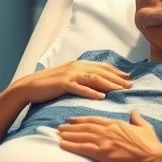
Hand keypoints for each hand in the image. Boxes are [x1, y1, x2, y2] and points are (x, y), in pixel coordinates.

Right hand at [14, 60, 133, 103]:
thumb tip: (96, 83)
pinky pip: (80, 88)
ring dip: (110, 84)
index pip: (102, 66)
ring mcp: (70, 74)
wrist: (29, 86)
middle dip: (118, 78)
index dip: (116, 71)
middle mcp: (76, 66)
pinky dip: (91, 92)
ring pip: (94, 78)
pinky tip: (101, 97)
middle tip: (131, 84)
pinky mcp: (63, 84)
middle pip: (101, 72)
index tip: (129, 77)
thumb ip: (81, 78)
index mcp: (78, 64)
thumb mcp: (67, 78)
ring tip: (121, 90)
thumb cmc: (49, 84)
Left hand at [56, 110, 161, 161]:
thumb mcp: (146, 128)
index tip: (72, 119)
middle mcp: (108, 130)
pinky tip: (62, 145)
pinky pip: (83, 148)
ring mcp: (105, 141)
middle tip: (60, 127)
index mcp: (117, 124)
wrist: (154, 159)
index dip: (82, 119)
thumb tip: (134, 111)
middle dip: (71, 127)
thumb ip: (137, 119)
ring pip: (82, 136)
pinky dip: (71, 146)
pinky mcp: (103, 153)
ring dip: (68, 135)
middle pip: (85, 127)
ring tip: (57, 135)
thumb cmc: (151, 146)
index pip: (95, 120)